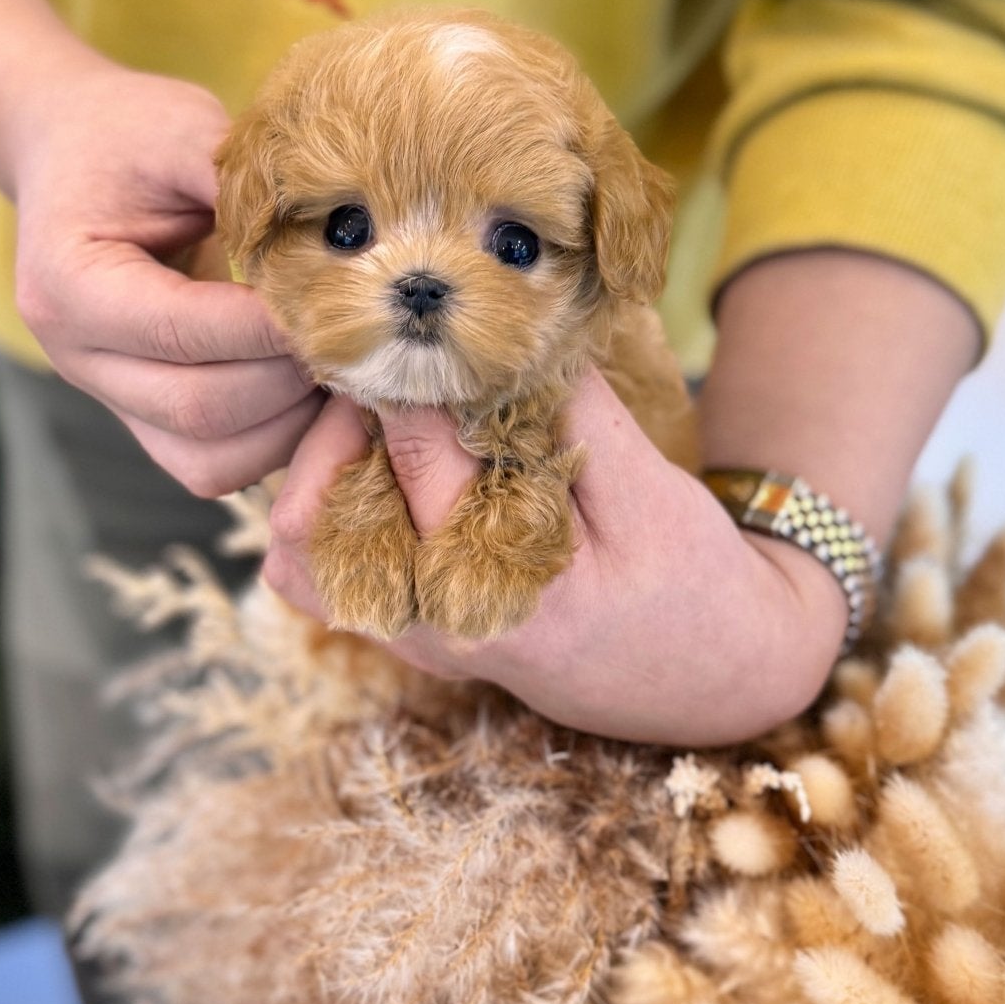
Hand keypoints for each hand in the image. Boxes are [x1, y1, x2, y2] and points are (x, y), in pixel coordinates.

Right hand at [10, 58, 323, 495]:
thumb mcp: (182, 131)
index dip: (272, 325)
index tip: (344, 297)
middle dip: (292, 378)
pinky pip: (211, 466)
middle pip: (200, 408)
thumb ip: (245, 186)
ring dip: (292, 425)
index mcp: (69, 283)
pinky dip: (273, 443)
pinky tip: (314, 390)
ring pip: (210, 460)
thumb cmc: (127, 135)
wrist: (71, 154)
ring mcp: (106, 397)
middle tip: (359, 338)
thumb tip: (344, 235)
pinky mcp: (141, 419)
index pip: (183, 329)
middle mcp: (75, 356)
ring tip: (344, 368)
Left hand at [262, 368, 848, 744]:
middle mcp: (437, 629)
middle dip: (339, 417)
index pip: (416, 456)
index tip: (414, 321)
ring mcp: (411, 640)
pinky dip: (325, 508)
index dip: (408, 374)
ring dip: (317, 467)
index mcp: (503, 594)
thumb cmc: (691, 585)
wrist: (711, 681)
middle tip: (387, 362)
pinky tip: (380, 462)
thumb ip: (576, 416)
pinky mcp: (404, 634)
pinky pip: (317, 574)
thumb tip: (509, 329)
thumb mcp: (653, 492)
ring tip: (377, 412)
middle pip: (314, 511)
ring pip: (293, 551)